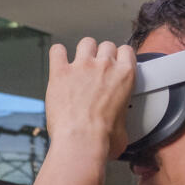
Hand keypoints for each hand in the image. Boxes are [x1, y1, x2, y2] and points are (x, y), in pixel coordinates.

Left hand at [46, 38, 135, 159]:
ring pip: (86, 43)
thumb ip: (121, 121)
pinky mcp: (60, 72)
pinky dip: (58, 54)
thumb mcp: (123, 129)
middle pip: (106, 45)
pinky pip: (58, 51)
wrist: (81, 141)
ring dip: (83, 52)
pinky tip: (59, 62)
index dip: (119, 57)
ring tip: (78, 65)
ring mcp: (82, 66)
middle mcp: (104, 66)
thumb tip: (118, 132)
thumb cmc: (102, 139)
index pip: (126, 51)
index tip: (115, 64)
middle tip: (95, 71)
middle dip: (101, 55)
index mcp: (124, 76)